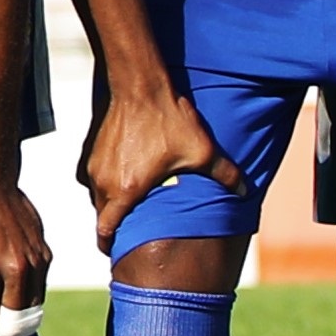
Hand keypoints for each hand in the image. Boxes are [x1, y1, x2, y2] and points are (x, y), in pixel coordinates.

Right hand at [79, 78, 248, 253]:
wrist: (139, 85)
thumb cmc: (168, 120)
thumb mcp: (202, 150)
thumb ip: (224, 174)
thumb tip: (245, 191)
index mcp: (127, 190)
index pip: (105, 229)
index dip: (109, 243)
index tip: (116, 249)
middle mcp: (104, 180)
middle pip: (101, 214)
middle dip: (113, 224)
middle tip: (130, 228)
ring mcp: (95, 164)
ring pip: (96, 195)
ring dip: (109, 202)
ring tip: (130, 201)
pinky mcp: (90, 149)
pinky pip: (93, 176)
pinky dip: (105, 182)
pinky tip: (124, 174)